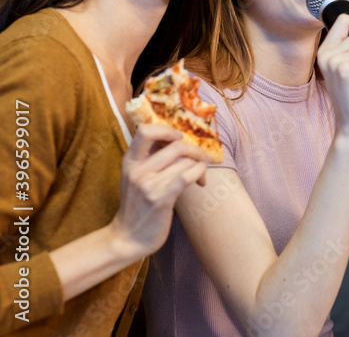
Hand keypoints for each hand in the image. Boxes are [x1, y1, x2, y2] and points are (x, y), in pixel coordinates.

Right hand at [109, 124, 209, 256]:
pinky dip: (200, 174)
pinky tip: (200, 183)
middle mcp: (137, 170)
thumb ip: (151, 159)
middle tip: (202, 159)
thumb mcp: (136, 178)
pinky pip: (188, 175)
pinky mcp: (161, 198)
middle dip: (196, 150)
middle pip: (176, 144)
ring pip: (187, 161)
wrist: (127, 239)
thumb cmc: (137, 207)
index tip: (179, 139)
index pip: (145, 130)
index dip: (167, 129)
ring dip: (201, 165)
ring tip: (200, 176)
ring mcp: (148, 184)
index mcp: (130, 161)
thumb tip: (179, 141)